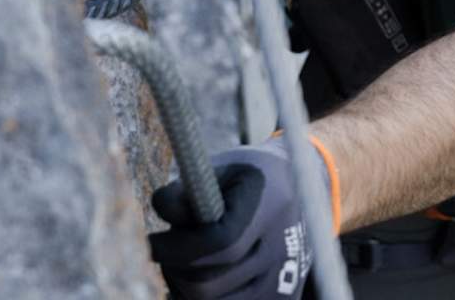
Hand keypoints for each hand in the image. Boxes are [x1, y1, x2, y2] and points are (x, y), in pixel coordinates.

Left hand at [150, 139, 330, 299]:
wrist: (302, 187)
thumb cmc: (250, 176)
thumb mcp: (220, 168)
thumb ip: (186, 191)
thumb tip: (161, 211)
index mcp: (272, 206)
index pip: (219, 245)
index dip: (176, 249)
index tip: (152, 241)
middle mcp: (285, 246)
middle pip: (210, 284)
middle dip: (174, 270)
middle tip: (164, 251)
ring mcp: (286, 278)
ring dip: (186, 287)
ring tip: (182, 263)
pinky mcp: (283, 297)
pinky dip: (208, 298)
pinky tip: (201, 277)